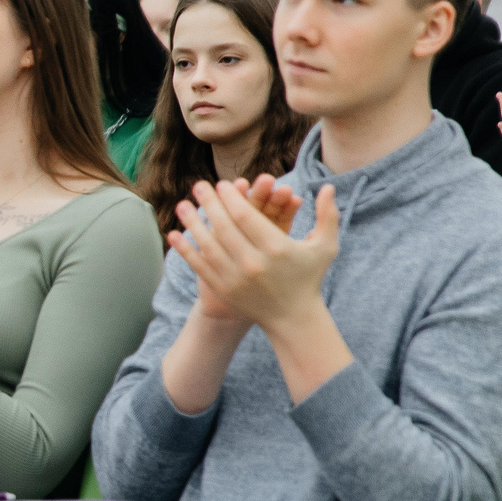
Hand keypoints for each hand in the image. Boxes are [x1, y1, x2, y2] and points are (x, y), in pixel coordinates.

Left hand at [170, 180, 340, 331]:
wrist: (292, 317)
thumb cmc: (308, 276)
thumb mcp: (325, 247)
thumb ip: (327, 215)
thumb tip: (329, 186)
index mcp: (277, 249)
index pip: (247, 216)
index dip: (231, 198)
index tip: (222, 183)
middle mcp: (254, 263)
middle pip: (224, 227)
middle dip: (209, 203)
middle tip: (199, 185)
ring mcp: (235, 278)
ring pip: (208, 245)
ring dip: (192, 223)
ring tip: (183, 205)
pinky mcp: (223, 289)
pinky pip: (199, 265)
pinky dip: (185, 249)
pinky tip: (173, 234)